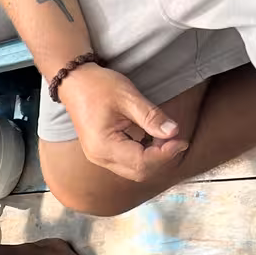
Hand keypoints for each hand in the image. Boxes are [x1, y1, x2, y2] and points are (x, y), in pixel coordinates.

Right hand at [58, 63, 188, 182]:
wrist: (74, 83)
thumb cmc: (98, 87)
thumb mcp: (128, 98)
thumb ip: (152, 117)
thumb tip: (174, 132)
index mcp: (104, 146)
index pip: (142, 162)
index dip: (165, 154)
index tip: (181, 139)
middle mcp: (100, 158)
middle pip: (139, 171)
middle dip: (161, 158)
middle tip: (176, 138)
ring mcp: (100, 158)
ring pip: (135, 170)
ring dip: (154, 158)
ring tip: (166, 137)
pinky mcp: (103, 153)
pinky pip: (128, 163)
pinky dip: (145, 155)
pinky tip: (153, 139)